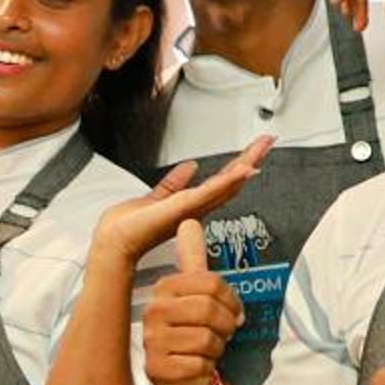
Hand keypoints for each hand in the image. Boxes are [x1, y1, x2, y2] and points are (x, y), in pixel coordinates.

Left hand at [93, 138, 273, 267]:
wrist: (116, 242)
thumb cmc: (131, 227)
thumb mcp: (158, 197)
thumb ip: (174, 183)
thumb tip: (189, 168)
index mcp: (191, 204)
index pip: (221, 180)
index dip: (239, 165)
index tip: (253, 151)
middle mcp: (196, 207)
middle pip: (231, 180)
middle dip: (251, 159)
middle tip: (268, 142)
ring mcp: (192, 207)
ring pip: (227, 183)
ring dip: (246, 163)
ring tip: (263, 148)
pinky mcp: (184, 207)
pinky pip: (210, 191)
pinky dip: (229, 180)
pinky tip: (244, 170)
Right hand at [142, 219, 246, 384]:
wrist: (179, 375)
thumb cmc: (191, 331)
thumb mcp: (195, 294)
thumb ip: (192, 259)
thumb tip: (188, 220)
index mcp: (165, 288)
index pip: (211, 284)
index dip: (232, 301)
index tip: (232, 313)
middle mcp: (153, 311)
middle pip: (210, 310)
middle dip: (226, 326)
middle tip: (221, 334)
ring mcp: (152, 340)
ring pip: (207, 339)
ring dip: (216, 348)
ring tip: (206, 349)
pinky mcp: (157, 367)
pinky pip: (199, 363)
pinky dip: (206, 368)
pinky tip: (195, 365)